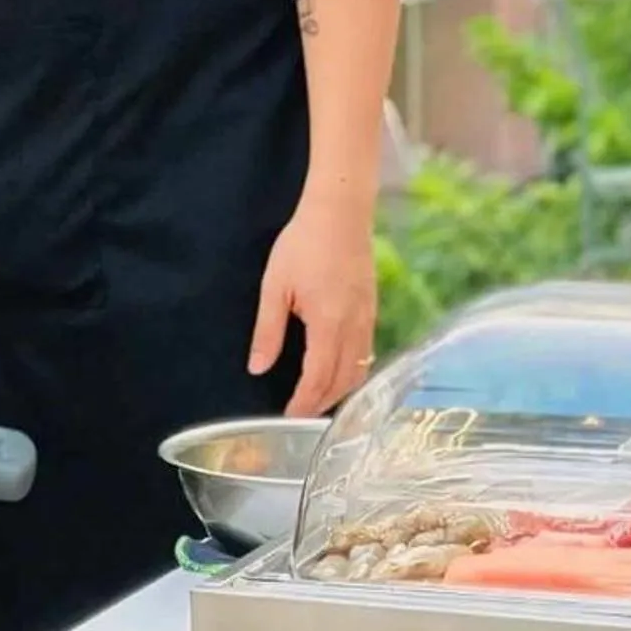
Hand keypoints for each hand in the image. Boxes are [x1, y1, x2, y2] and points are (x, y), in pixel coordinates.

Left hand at [248, 194, 377, 417]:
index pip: (318, 378)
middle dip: (322, 403)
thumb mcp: (275, 286)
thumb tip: (258, 368)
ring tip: (318, 401)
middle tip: (301, 416)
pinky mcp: (372, 308)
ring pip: (359, 369)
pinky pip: (367, 351)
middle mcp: (354, 327)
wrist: (340, 212)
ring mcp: (368, 318)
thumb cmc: (303, 244)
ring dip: (340, 391)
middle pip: (343, 381)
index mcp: (328, 324)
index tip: (288, 418)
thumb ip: (268, 331)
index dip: (303, 403)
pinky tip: (339, 371)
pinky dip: (354, 371)